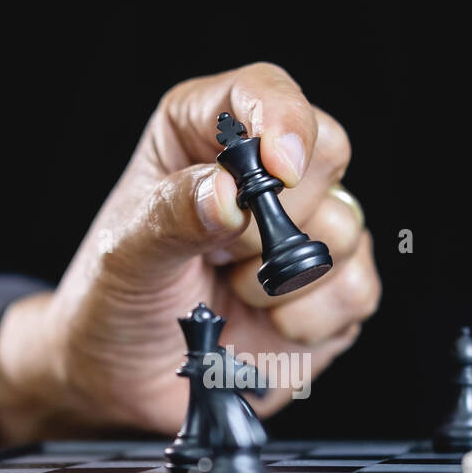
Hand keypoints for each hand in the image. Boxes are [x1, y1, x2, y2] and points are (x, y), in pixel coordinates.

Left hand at [0, 63, 379, 441]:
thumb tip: (228, 193)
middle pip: (327, 155)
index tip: (278, 171)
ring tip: (232, 291)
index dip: (283, 122)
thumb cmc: (114, 298)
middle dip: (280, 218)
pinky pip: (357, 290)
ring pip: (346, 230)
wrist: (120, 379)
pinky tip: (265, 325)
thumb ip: (173, 216)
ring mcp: (305, 231)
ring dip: (284, 279)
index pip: (264, 94)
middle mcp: (264, 174)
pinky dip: (310, 318)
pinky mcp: (329, 292)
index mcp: (205, 134)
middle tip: (223, 255)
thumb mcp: (125, 252)